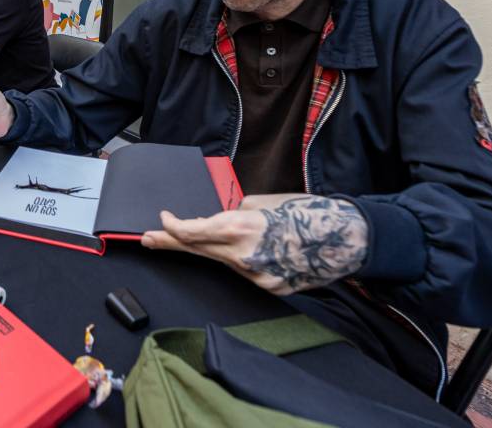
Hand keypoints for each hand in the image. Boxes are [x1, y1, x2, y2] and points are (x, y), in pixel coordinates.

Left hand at [140, 194, 368, 295]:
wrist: (343, 238)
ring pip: (224, 263)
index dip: (172, 228)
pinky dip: (245, 260)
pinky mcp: (270, 287)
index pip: (193, 232)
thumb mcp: (262, 203)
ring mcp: (257, 276)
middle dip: (171, 243)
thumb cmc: (306, 212)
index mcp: (240, 228)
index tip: (162, 220)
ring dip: (215, 250)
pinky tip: (257, 251)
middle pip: (198, 251)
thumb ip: (235, 214)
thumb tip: (219, 221)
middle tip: (148, 239)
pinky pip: (247, 272)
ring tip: (216, 237)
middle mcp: (244, 256)